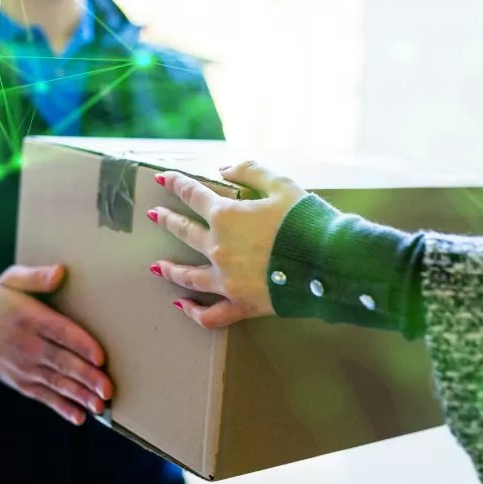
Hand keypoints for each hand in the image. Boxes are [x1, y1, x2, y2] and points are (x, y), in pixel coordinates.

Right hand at [0, 264, 111, 425]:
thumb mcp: (11, 280)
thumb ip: (36, 277)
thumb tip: (61, 272)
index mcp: (29, 319)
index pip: (59, 332)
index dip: (80, 345)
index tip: (100, 356)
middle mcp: (27, 346)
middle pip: (61, 362)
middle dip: (86, 377)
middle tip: (107, 389)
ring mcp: (24, 368)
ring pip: (56, 383)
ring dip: (79, 395)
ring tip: (99, 406)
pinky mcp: (22, 383)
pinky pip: (44, 397)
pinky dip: (61, 408)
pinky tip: (78, 416)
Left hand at [148, 160, 307, 327]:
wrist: (329, 262)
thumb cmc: (307, 220)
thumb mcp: (282, 184)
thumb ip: (250, 172)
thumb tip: (224, 169)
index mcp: (226, 216)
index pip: (193, 195)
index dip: (176, 184)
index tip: (161, 180)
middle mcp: (219, 248)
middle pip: (184, 232)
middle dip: (167, 221)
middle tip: (153, 216)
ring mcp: (227, 280)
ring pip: (188, 276)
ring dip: (170, 269)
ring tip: (157, 266)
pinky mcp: (241, 305)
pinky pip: (210, 315)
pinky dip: (194, 312)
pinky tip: (182, 306)